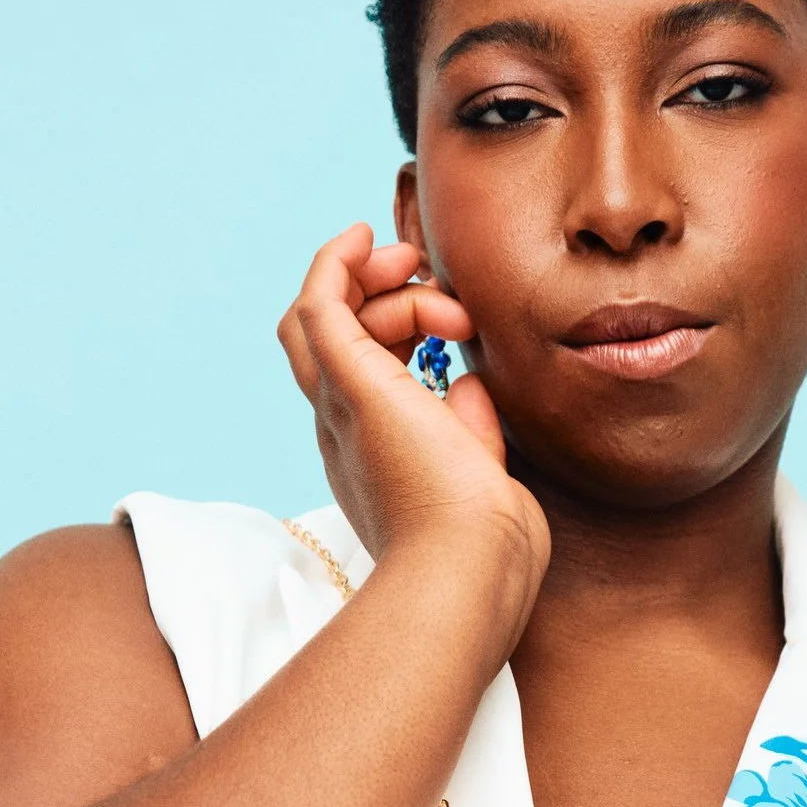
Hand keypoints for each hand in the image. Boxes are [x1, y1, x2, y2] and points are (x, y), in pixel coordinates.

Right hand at [275, 225, 547, 624]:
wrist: (470, 571)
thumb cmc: (485, 546)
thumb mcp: (482, 473)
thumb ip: (471, 425)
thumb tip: (466, 381)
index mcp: (372, 456)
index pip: (358, 375)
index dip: (390, 326)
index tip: (442, 310)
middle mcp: (342, 430)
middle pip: (328, 340)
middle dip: (379, 296)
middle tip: (435, 287)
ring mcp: (340, 408)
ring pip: (321, 318)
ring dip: (373, 282)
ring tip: (432, 284)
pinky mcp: (351, 386)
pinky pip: (320, 303)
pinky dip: (336, 261)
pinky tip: (366, 234)